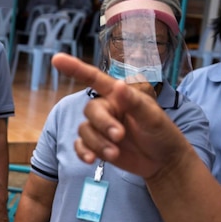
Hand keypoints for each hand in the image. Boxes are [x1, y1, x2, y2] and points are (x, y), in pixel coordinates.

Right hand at [51, 53, 191, 181]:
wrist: (164, 162)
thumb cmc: (162, 134)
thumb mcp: (153, 117)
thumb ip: (134, 103)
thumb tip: (118, 85)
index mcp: (119, 96)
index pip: (95, 79)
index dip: (76, 68)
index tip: (57, 59)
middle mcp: (108, 109)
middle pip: (90, 111)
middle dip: (102, 124)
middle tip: (120, 137)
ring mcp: (101, 128)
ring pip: (85, 131)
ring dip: (97, 143)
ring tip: (115, 154)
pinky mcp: (97, 146)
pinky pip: (80, 146)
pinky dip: (83, 152)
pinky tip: (92, 160)